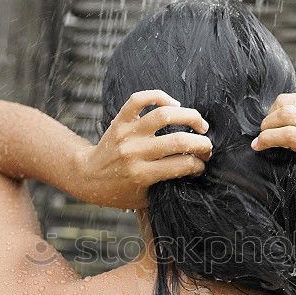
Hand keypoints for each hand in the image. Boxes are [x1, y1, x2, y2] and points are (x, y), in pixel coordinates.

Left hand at [74, 91, 211, 208]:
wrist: (87, 177)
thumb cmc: (119, 191)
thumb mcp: (144, 198)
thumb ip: (167, 187)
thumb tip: (194, 173)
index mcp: (142, 175)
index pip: (182, 165)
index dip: (198, 165)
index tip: (201, 165)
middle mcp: (135, 152)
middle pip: (178, 141)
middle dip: (201, 144)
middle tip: (207, 147)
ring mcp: (127, 133)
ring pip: (164, 115)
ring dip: (190, 116)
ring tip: (200, 124)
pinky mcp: (120, 120)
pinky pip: (140, 99)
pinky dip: (160, 96)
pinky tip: (174, 104)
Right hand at [251, 93, 295, 192]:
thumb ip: (289, 164)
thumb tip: (262, 149)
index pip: (289, 135)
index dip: (267, 139)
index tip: (256, 146)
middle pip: (287, 113)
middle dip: (267, 124)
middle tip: (262, 135)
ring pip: (289, 100)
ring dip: (273, 112)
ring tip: (271, 126)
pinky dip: (285, 106)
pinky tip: (284, 118)